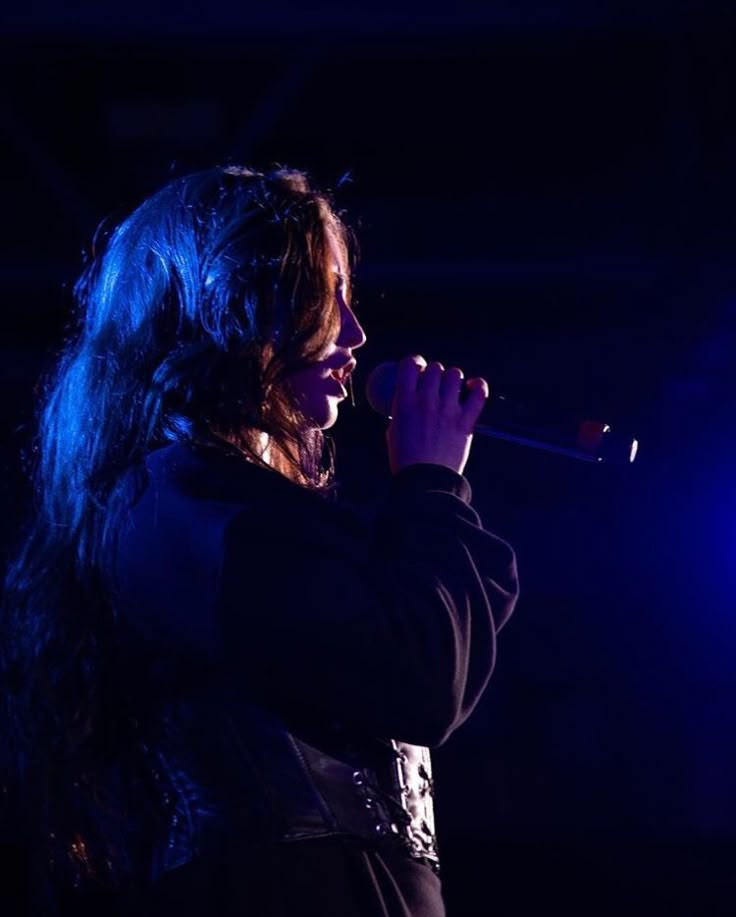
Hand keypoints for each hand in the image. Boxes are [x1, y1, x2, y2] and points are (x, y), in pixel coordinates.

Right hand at [385, 354, 489, 475]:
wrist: (425, 482)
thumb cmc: (405, 461)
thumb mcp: (392, 432)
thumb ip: (401, 412)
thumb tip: (406, 401)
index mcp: (404, 403)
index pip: (409, 365)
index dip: (414, 362)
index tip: (417, 369)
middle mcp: (427, 402)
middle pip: (435, 368)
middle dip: (434, 374)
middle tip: (434, 386)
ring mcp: (448, 410)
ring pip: (455, 375)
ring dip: (453, 379)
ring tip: (452, 389)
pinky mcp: (466, 421)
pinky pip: (478, 394)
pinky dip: (478, 386)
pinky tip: (474, 387)